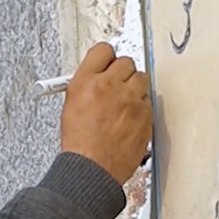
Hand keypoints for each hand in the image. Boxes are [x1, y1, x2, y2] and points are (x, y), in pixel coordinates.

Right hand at [60, 43, 152, 183]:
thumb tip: (97, 77)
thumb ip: (86, 86)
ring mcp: (130, 99)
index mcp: (86, 81)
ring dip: (134, 87)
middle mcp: (109, 86)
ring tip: (124, 104)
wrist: (92, 167)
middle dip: (122, 72)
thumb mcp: (71, 106)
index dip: (107, 57)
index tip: (109, 63)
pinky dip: (141, 107)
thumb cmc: (80, 143)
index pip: (103, 50)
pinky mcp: (144, 114)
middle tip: (118, 85)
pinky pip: (147, 100)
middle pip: (126, 61)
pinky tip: (129, 119)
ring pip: (141, 78)